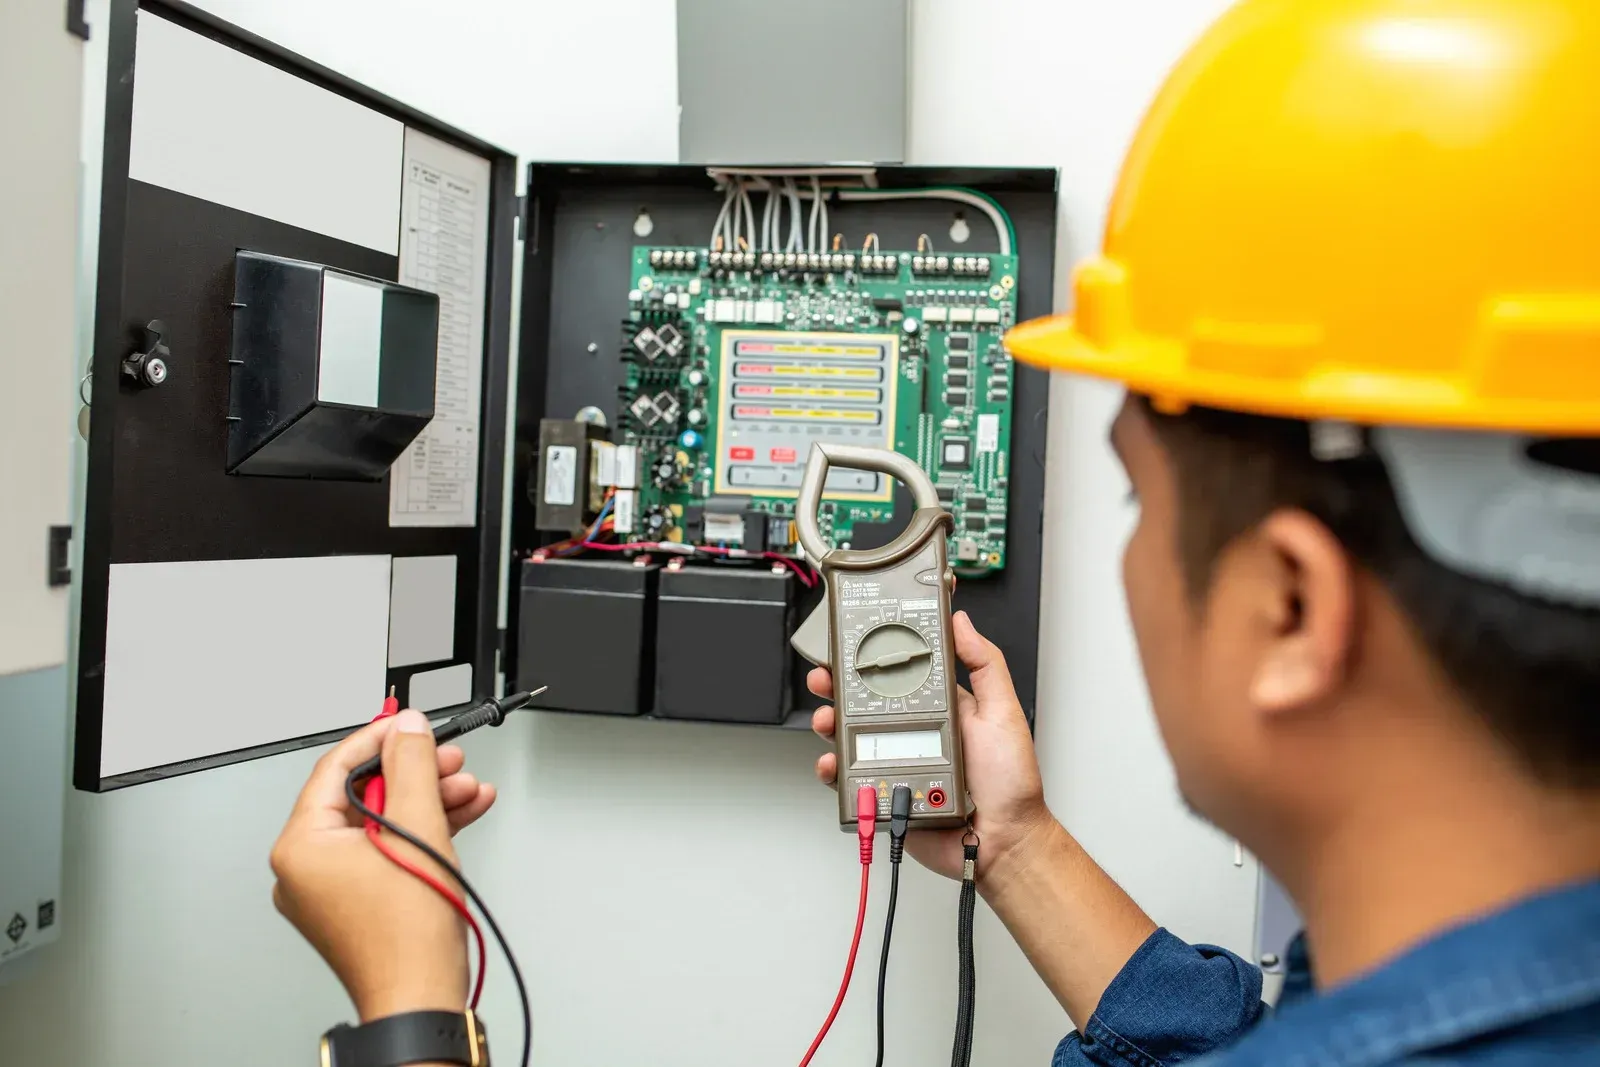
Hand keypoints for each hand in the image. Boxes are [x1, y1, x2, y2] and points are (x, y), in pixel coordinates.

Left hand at [270, 709, 497, 1021]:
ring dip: (427, 801)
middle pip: (362, 794)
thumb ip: (412, 767)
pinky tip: (460, 815)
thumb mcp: (418, 829)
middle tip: (449, 759)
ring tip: (468, 790)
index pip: (335, 768)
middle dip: (414, 774)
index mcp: (301, 847)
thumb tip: (408, 728)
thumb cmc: (407, 937)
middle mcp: (306, 868)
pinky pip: (386, 850)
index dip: (379, 739)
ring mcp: (332, 889)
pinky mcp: (359, 902)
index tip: (410, 725)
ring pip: (380, 823)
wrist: (422, 999)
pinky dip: (421, 833)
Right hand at [810, 611, 1051, 885]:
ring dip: (830, 724)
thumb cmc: (1011, 784)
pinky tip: (832, 763)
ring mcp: (896, 762)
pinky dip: (833, 770)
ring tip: (826, 720)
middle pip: (864, 702)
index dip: (872, 658)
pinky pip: (848, 780)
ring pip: (850, 738)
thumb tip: (963, 623)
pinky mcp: (884, 793)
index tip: (852, 643)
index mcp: (939, 707)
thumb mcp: (1003, 712)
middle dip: (838, 686)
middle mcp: (914, 731)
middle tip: (826, 678)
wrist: (1003, 842)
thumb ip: (985, 665)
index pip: (899, 674)